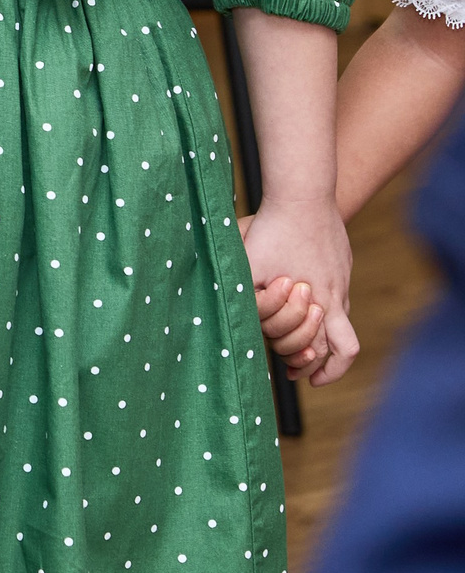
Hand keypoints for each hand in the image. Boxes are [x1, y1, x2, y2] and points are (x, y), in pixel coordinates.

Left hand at [240, 197, 357, 384]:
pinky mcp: (341, 265)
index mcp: (321, 302)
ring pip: (342, 322)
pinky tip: (302, 304)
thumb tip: (228, 319)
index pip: (334, 351)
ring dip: (324, 339)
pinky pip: (339, 297)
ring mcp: (342, 280)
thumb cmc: (273, 232)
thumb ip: (246, 296)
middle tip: (300, 372)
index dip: (319, 370)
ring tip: (302, 347)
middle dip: (324, 364)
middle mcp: (337, 296)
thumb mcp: (250, 266)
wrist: (304, 195)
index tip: (297, 377)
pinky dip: (324, 311)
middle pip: (344, 346)